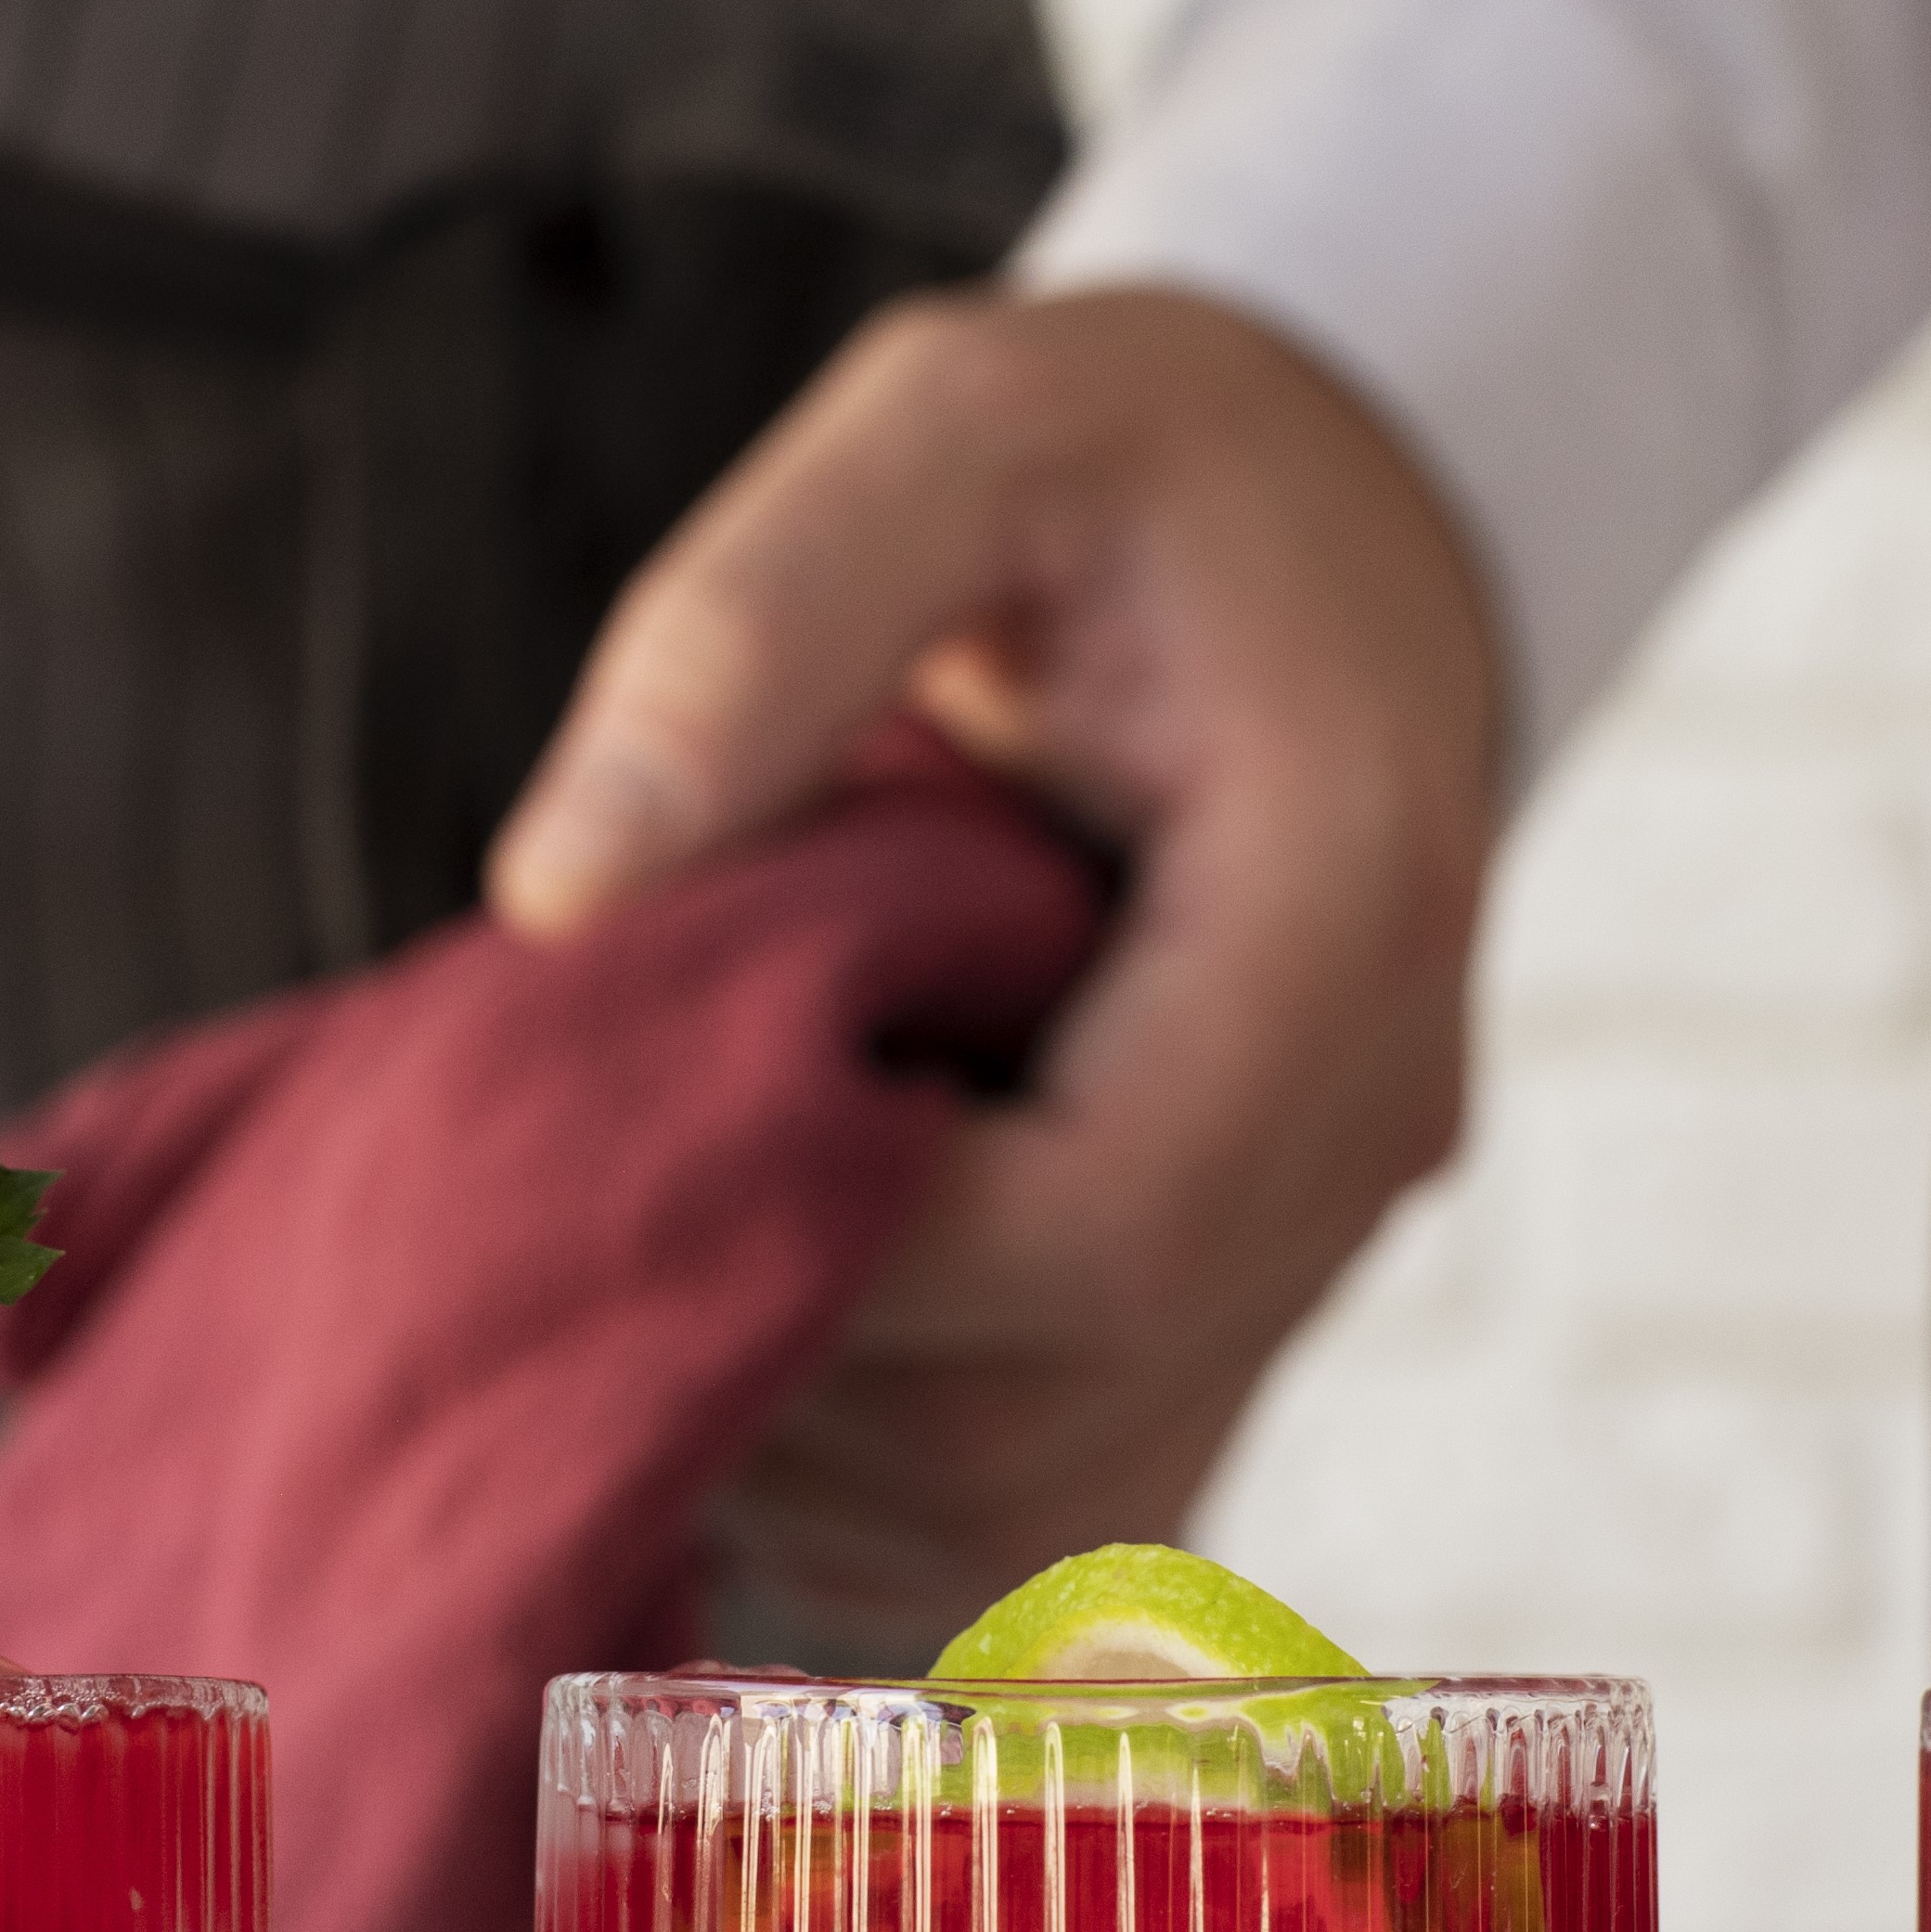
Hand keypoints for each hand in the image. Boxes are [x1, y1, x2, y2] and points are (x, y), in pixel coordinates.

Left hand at [485, 286, 1500, 1646]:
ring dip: (827, 1463)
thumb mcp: (957, 424)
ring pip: (1068, 1506)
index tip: (635, 1168)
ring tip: (641, 1298)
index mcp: (1346, 907)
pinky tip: (747, 1368)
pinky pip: (1075, 1503)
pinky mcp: (1254, 1289)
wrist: (1341, 524)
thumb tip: (557, 895)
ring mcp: (1326, 1230)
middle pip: (1073, 1407)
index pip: (1106, 1228)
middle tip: (578, 1246)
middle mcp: (1373, 1117)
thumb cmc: (1137, 463)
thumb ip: (756, 627)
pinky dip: (889, 1488)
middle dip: (802, 1376)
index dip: (853, 1259)